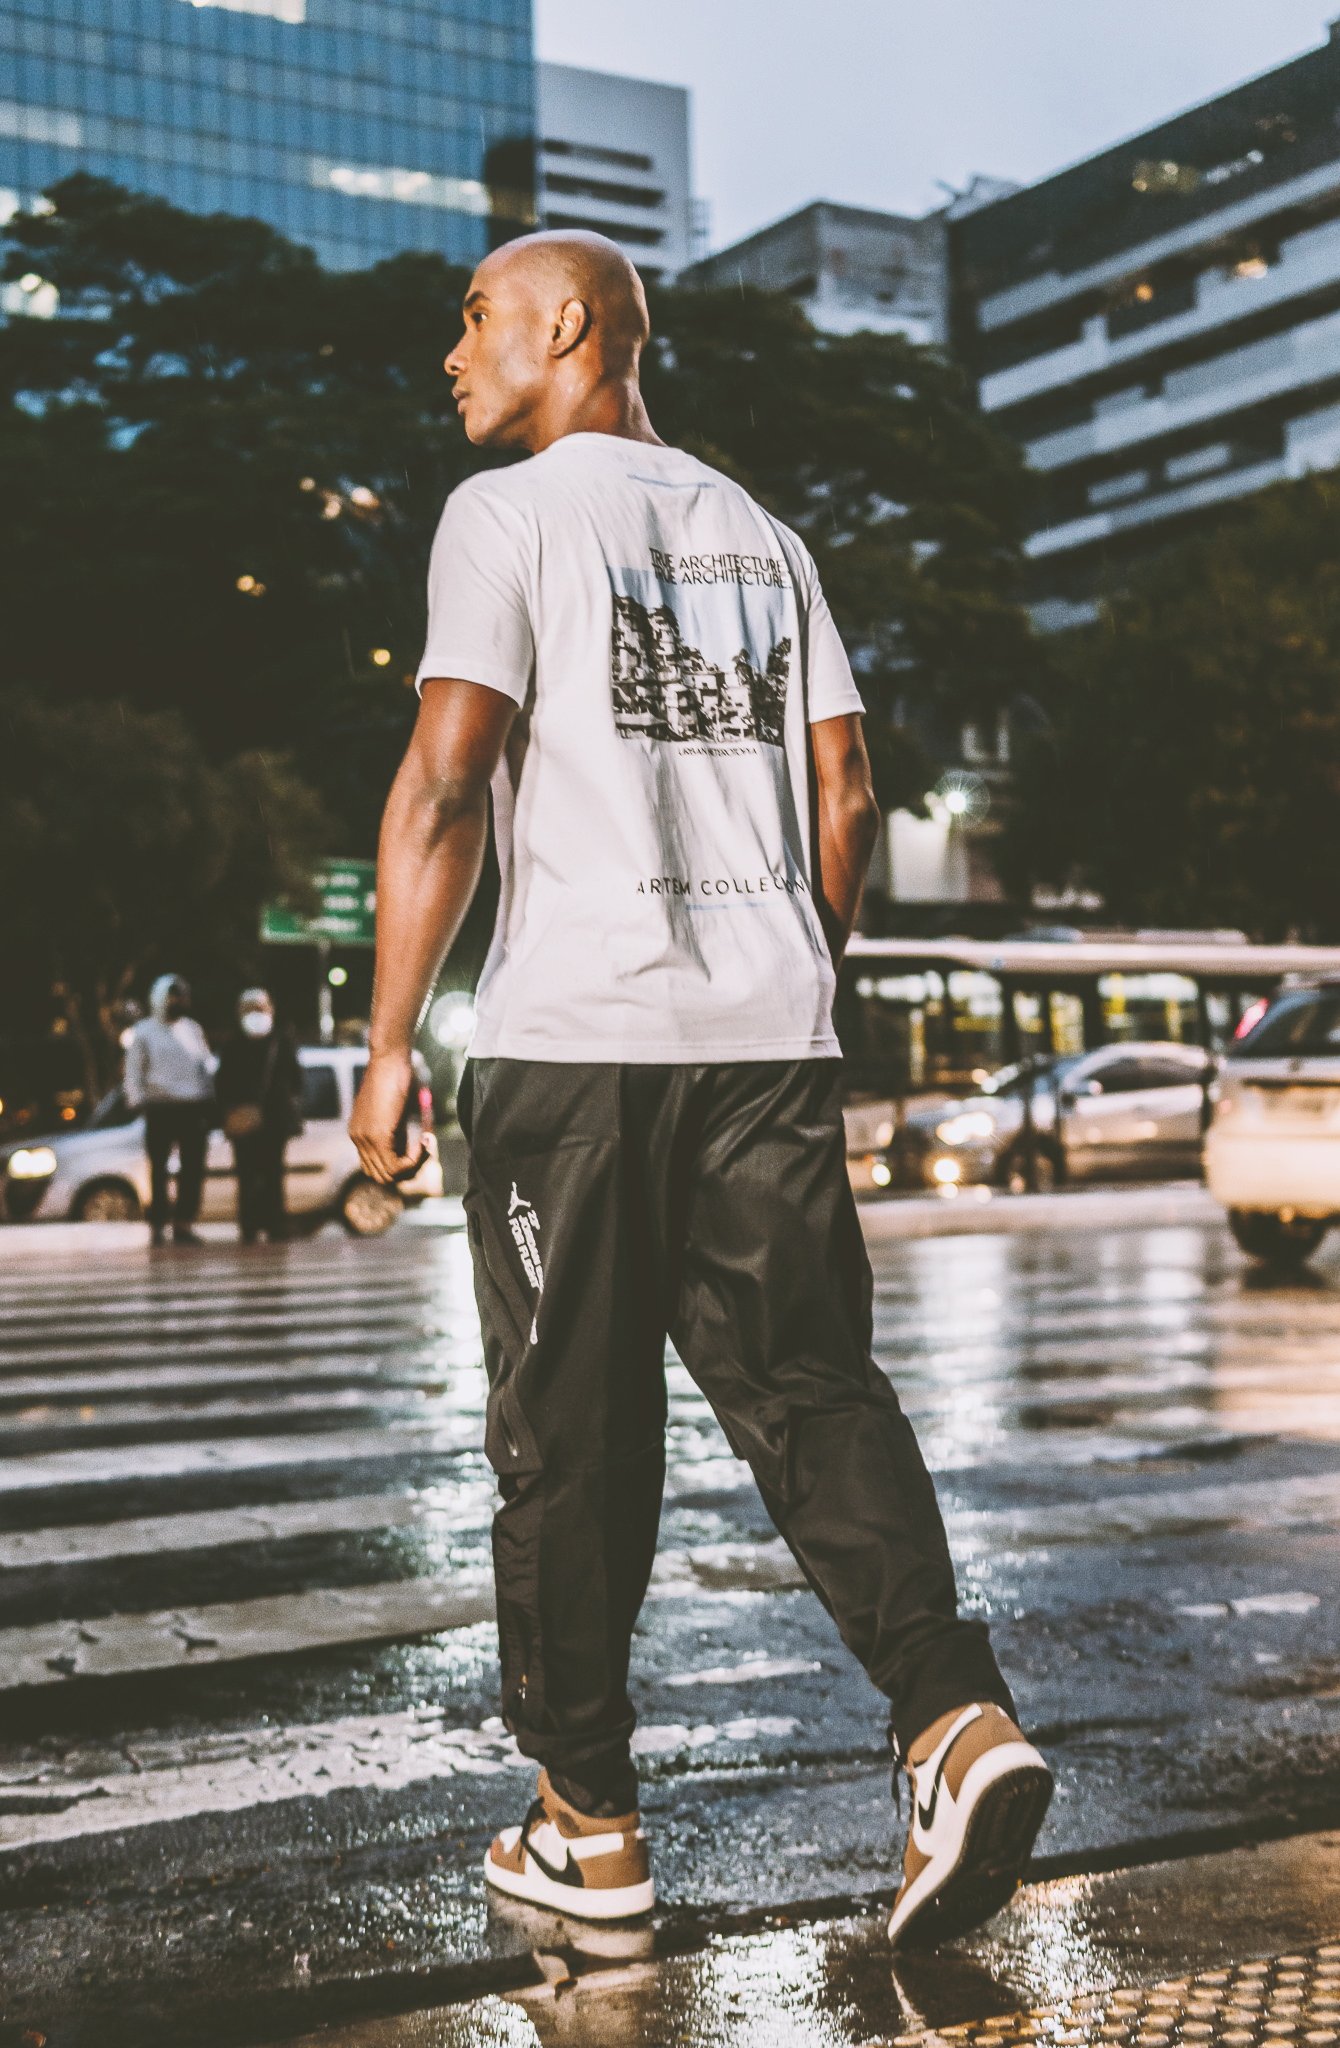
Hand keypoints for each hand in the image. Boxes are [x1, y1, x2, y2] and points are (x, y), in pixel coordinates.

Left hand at [349, 1048, 421, 1184]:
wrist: (390, 1059)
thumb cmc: (397, 1076)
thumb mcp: (396, 1110)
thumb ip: (399, 1130)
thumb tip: (417, 1146)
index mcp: (359, 1133)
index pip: (376, 1166)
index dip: (401, 1162)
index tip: (419, 1144)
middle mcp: (358, 1139)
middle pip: (381, 1175)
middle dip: (407, 1169)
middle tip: (425, 1150)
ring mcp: (365, 1139)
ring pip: (389, 1175)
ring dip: (413, 1165)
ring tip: (426, 1144)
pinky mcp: (376, 1137)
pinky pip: (397, 1166)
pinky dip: (414, 1159)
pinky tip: (424, 1141)